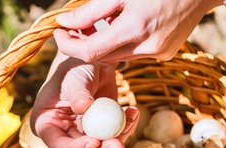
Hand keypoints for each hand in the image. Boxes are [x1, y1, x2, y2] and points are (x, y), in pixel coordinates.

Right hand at [30, 50, 138, 147]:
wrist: (92, 63)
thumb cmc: (75, 67)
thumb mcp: (74, 79)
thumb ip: (78, 93)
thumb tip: (83, 108)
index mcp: (46, 124)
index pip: (58, 144)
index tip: (94, 142)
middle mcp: (63, 133)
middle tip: (118, 145)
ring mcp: (83, 133)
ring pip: (101, 146)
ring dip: (119, 138)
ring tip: (132, 116)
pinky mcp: (100, 130)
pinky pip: (114, 136)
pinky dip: (126, 127)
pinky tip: (133, 111)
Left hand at [54, 0, 223, 61]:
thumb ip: (90, 11)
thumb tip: (64, 22)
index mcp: (135, 28)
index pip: (90, 52)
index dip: (69, 45)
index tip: (59, 32)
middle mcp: (148, 47)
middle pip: (103, 57)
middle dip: (84, 44)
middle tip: (73, 26)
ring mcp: (159, 53)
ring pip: (119, 57)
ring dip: (105, 43)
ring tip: (104, 20)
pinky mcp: (166, 55)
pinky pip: (136, 54)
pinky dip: (125, 43)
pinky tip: (129, 24)